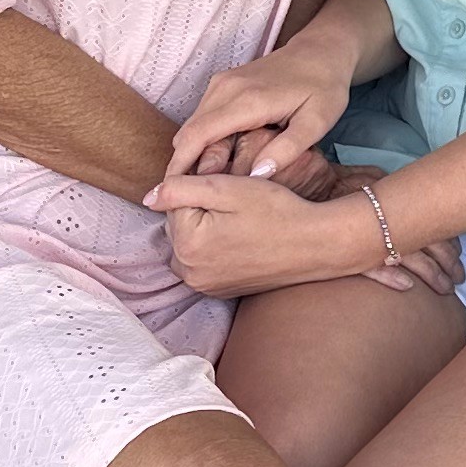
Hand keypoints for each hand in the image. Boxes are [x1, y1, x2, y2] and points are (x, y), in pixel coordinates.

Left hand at [145, 165, 385, 299]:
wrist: (316, 245)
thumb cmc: (277, 212)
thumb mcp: (227, 188)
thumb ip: (180, 188)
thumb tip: (148, 197)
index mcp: (187, 245)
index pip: (173, 201)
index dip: (195, 181)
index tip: (224, 175)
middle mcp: (191, 273)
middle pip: (178, 225)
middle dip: (196, 206)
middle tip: (232, 194)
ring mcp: (207, 286)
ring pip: (190, 243)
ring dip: (202, 226)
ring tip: (236, 213)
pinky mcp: (222, 291)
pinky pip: (204, 262)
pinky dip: (213, 246)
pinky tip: (238, 233)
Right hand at [166, 37, 352, 187]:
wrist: (320, 52)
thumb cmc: (324, 88)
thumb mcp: (317, 122)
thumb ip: (287, 149)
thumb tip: (255, 176)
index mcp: (247, 100)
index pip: (197, 136)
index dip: (181, 166)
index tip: (174, 193)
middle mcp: (226, 88)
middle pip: (189, 133)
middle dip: (184, 166)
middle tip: (193, 200)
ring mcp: (222, 83)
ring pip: (193, 126)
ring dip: (193, 154)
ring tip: (207, 186)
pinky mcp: (222, 84)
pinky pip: (202, 117)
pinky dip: (202, 141)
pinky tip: (219, 162)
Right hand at [316, 162, 465, 294]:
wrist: (293, 188)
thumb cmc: (326, 184)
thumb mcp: (357, 176)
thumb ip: (375, 182)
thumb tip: (391, 185)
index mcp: (387, 197)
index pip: (426, 216)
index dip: (446, 236)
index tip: (458, 250)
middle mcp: (382, 215)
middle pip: (425, 238)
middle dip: (446, 259)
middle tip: (460, 275)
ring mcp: (366, 235)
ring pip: (409, 256)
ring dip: (431, 274)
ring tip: (447, 289)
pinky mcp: (347, 253)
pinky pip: (373, 267)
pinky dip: (391, 277)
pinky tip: (409, 289)